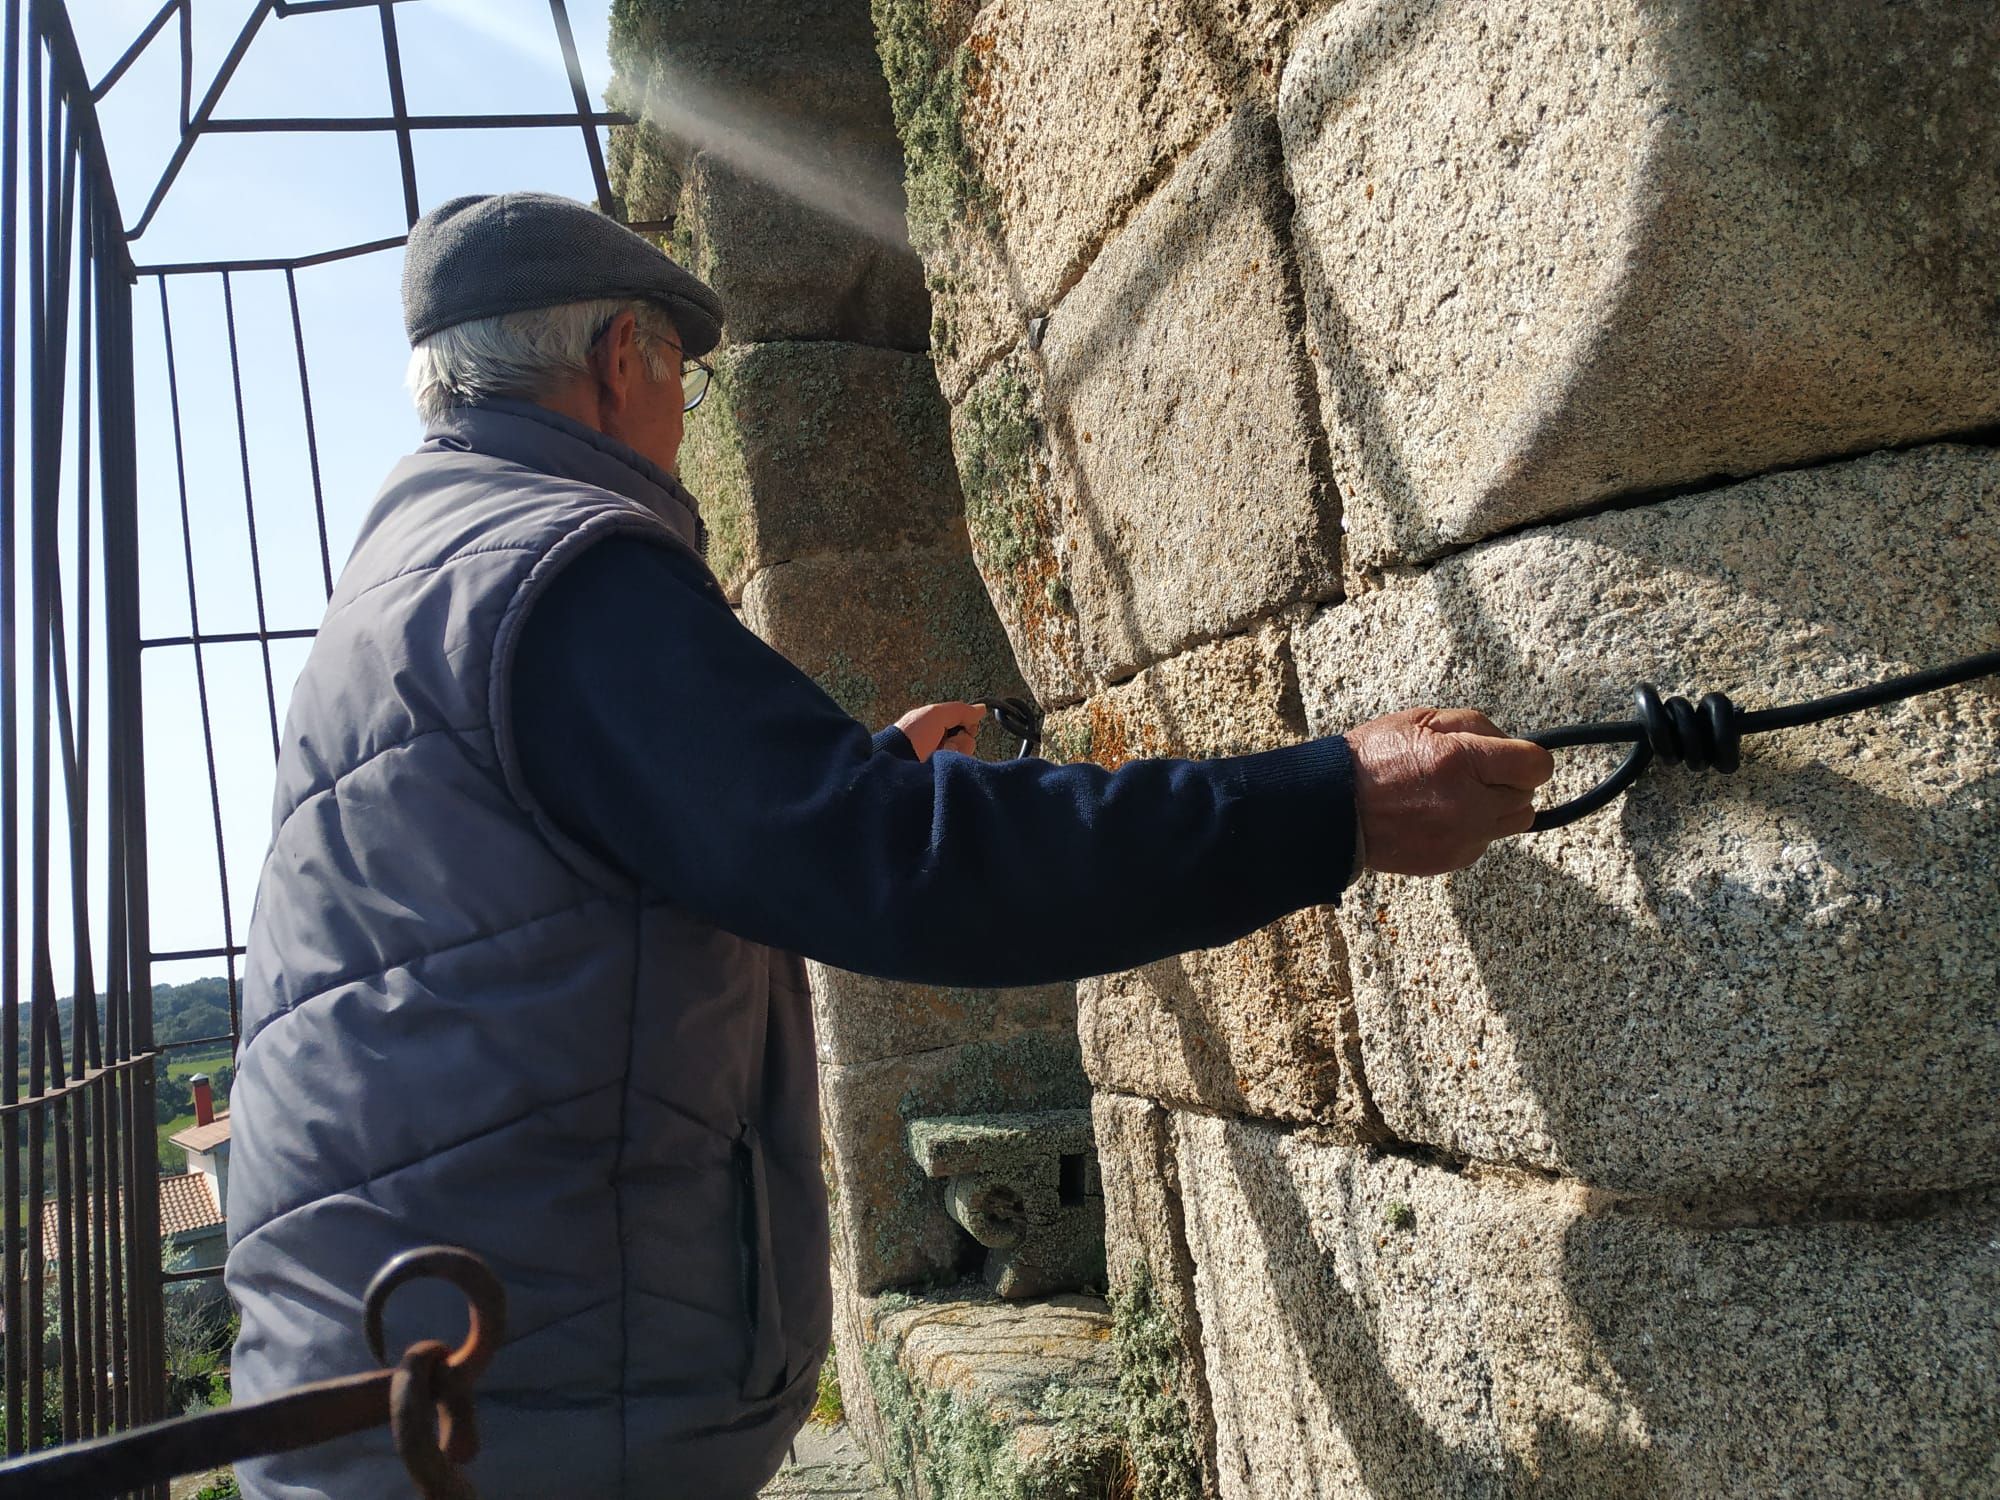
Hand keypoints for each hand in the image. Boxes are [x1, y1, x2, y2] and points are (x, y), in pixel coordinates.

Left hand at [893, 701, 987, 762]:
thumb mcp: (935, 714)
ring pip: (966, 755)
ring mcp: (941, 763)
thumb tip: (982, 709)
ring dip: (956, 751)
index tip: (965, 725)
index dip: (968, 724)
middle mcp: (939, 745)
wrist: (898, 765)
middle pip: (968, 741)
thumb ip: (960, 710)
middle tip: (946, 742)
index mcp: (934, 728)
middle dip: (961, 740)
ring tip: (940, 754)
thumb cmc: (911, 735)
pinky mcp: (943, 778)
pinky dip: (954, 763)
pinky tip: (940, 764)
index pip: (964, 725)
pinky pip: (962, 770)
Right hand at [1348, 708, 1554, 875]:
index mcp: (1460, 762)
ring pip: (1512, 822)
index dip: (1527, 757)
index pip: (1536, 766)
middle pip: (1527, 796)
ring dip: (1496, 806)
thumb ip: (1475, 725)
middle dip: (1507, 780)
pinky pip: (1485, 842)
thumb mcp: (1421, 719)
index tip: (1511, 755)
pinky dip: (1473, 828)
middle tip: (1474, 772)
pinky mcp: (1453, 860)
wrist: (1333, 810)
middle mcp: (1468, 805)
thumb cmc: (1373, 758)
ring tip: (1459, 795)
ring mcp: (1462, 838)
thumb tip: (1510, 741)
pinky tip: (1439, 816)